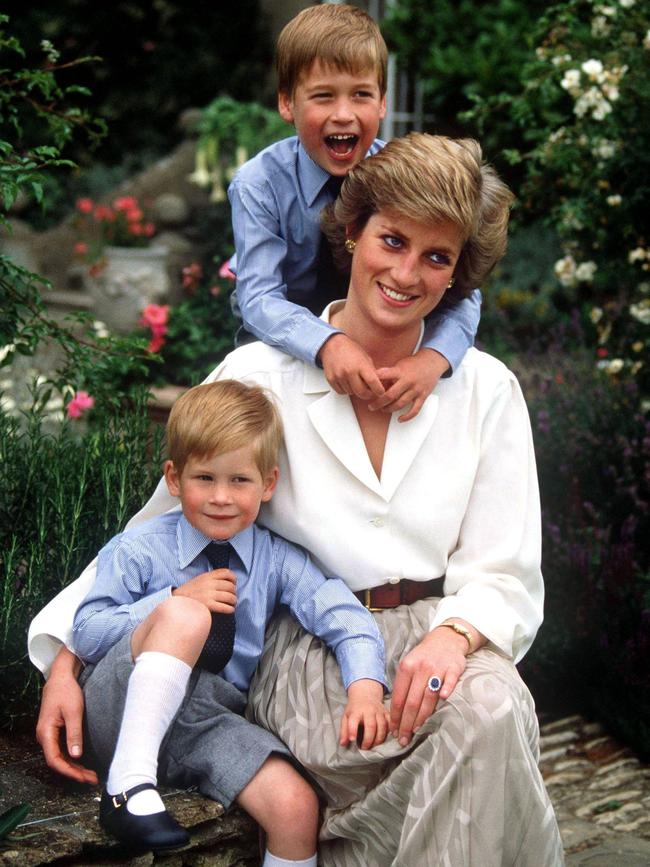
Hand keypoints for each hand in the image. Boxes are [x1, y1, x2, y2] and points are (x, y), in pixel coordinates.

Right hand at [35, 646, 97, 784]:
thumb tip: (76, 756)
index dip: (69, 771)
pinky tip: (83, 762)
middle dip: (74, 772)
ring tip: (90, 774)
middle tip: (92, 779)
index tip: (84, 778)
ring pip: (60, 757)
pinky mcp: (54, 731)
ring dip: (74, 766)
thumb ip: (74, 734)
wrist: (61, 677)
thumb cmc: (66, 691)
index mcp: (45, 732)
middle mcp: (44, 736)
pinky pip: (61, 750)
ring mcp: (48, 734)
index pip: (55, 760)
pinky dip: (72, 758)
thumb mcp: (74, 712)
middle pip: (57, 761)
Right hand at [173, 568, 236, 612]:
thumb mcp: (199, 580)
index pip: (226, 573)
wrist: (176, 602)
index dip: (233, 578)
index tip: (234, 583)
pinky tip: (229, 610)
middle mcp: (209, 584)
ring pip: (230, 597)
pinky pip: (225, 607)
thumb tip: (227, 580)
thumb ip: (211, 578)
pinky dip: (230, 609)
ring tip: (232, 604)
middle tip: (232, 597)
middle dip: (234, 592)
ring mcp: (209, 594)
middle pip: (230, 586)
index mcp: (207, 576)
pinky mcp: (208, 606)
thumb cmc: (189, 592)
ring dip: (233, 601)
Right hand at [318, 333, 385, 400]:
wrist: (333, 344)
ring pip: (351, 393)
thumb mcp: (365, 358)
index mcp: (361, 365)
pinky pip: (341, 392)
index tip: (380, 392)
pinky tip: (347, 382)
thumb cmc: (350, 350)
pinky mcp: (331, 379)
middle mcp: (349, 371)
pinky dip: (345, 390)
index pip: (373, 382)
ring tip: (355, 381)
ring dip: (355, 390)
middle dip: (367, 394)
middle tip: (369, 392)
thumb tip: (378, 385)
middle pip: (361, 392)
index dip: (379, 390)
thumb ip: (371, 372)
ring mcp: (339, 376)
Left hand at [339, 679, 388, 749]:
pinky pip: (390, 724)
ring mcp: (379, 711)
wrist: (365, 694)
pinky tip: (384, 739)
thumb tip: (343, 744)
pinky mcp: (386, 713)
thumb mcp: (346, 717)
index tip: (352, 740)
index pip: (354, 721)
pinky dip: (389, 733)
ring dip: (379, 739)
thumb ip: (344, 731)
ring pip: (383, 726)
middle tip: (364, 748)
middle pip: (371, 726)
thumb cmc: (355, 709)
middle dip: (368, 740)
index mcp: (356, 711)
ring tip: (374, 746)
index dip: (352, 731)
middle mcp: (369, 710)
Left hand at [372, 348, 449, 421]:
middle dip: (378, 402)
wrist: (432, 362)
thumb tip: (375, 382)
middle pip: (390, 395)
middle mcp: (408, 381)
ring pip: (400, 404)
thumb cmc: (414, 364)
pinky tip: (399, 419)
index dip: (374, 383)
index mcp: (400, 372)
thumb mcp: (400, 365)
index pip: (384, 376)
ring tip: (382, 410)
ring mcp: (416, 389)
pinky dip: (407, 416)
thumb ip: (389, 374)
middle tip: (371, 406)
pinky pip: (415, 410)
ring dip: (389, 409)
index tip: (366, 389)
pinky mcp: (423, 396)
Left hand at [389, 625, 474, 746]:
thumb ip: (403, 686)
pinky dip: (446, 689)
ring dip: (422, 715)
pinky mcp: (453, 668)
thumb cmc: (424, 658)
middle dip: (406, 723)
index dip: (395, 717)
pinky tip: (443, 699)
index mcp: (406, 667)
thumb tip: (395, 713)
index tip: (393, 731)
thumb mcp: (409, 666)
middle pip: (412, 701)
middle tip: (403, 739)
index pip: (399, 697)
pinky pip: (449, 680)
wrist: (444, 640)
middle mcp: (420, 668)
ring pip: (428, 695)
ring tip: (416, 731)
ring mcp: (437, 667)